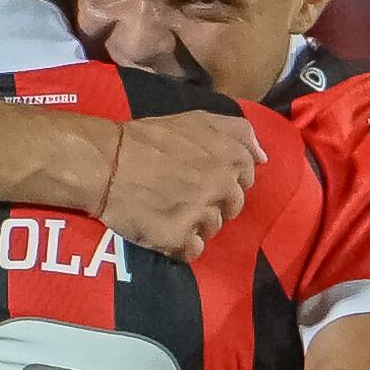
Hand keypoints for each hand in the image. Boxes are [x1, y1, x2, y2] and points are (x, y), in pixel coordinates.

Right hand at [98, 106, 257, 257]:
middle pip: (231, 208)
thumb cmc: (150, 138)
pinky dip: (178, 244)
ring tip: (166, 208)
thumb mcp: (197, 119)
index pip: (246, 180)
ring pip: (212, 230)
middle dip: (211, 204)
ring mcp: (202, 215)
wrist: (106, 162)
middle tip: (180, 193)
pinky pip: (191, 251)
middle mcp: (222, 188)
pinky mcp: (179, 239)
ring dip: (194, 224)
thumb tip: (263, 157)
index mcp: (230, 159)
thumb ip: (237, 132)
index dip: (224, 179)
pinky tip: (161, 228)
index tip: (200, 176)